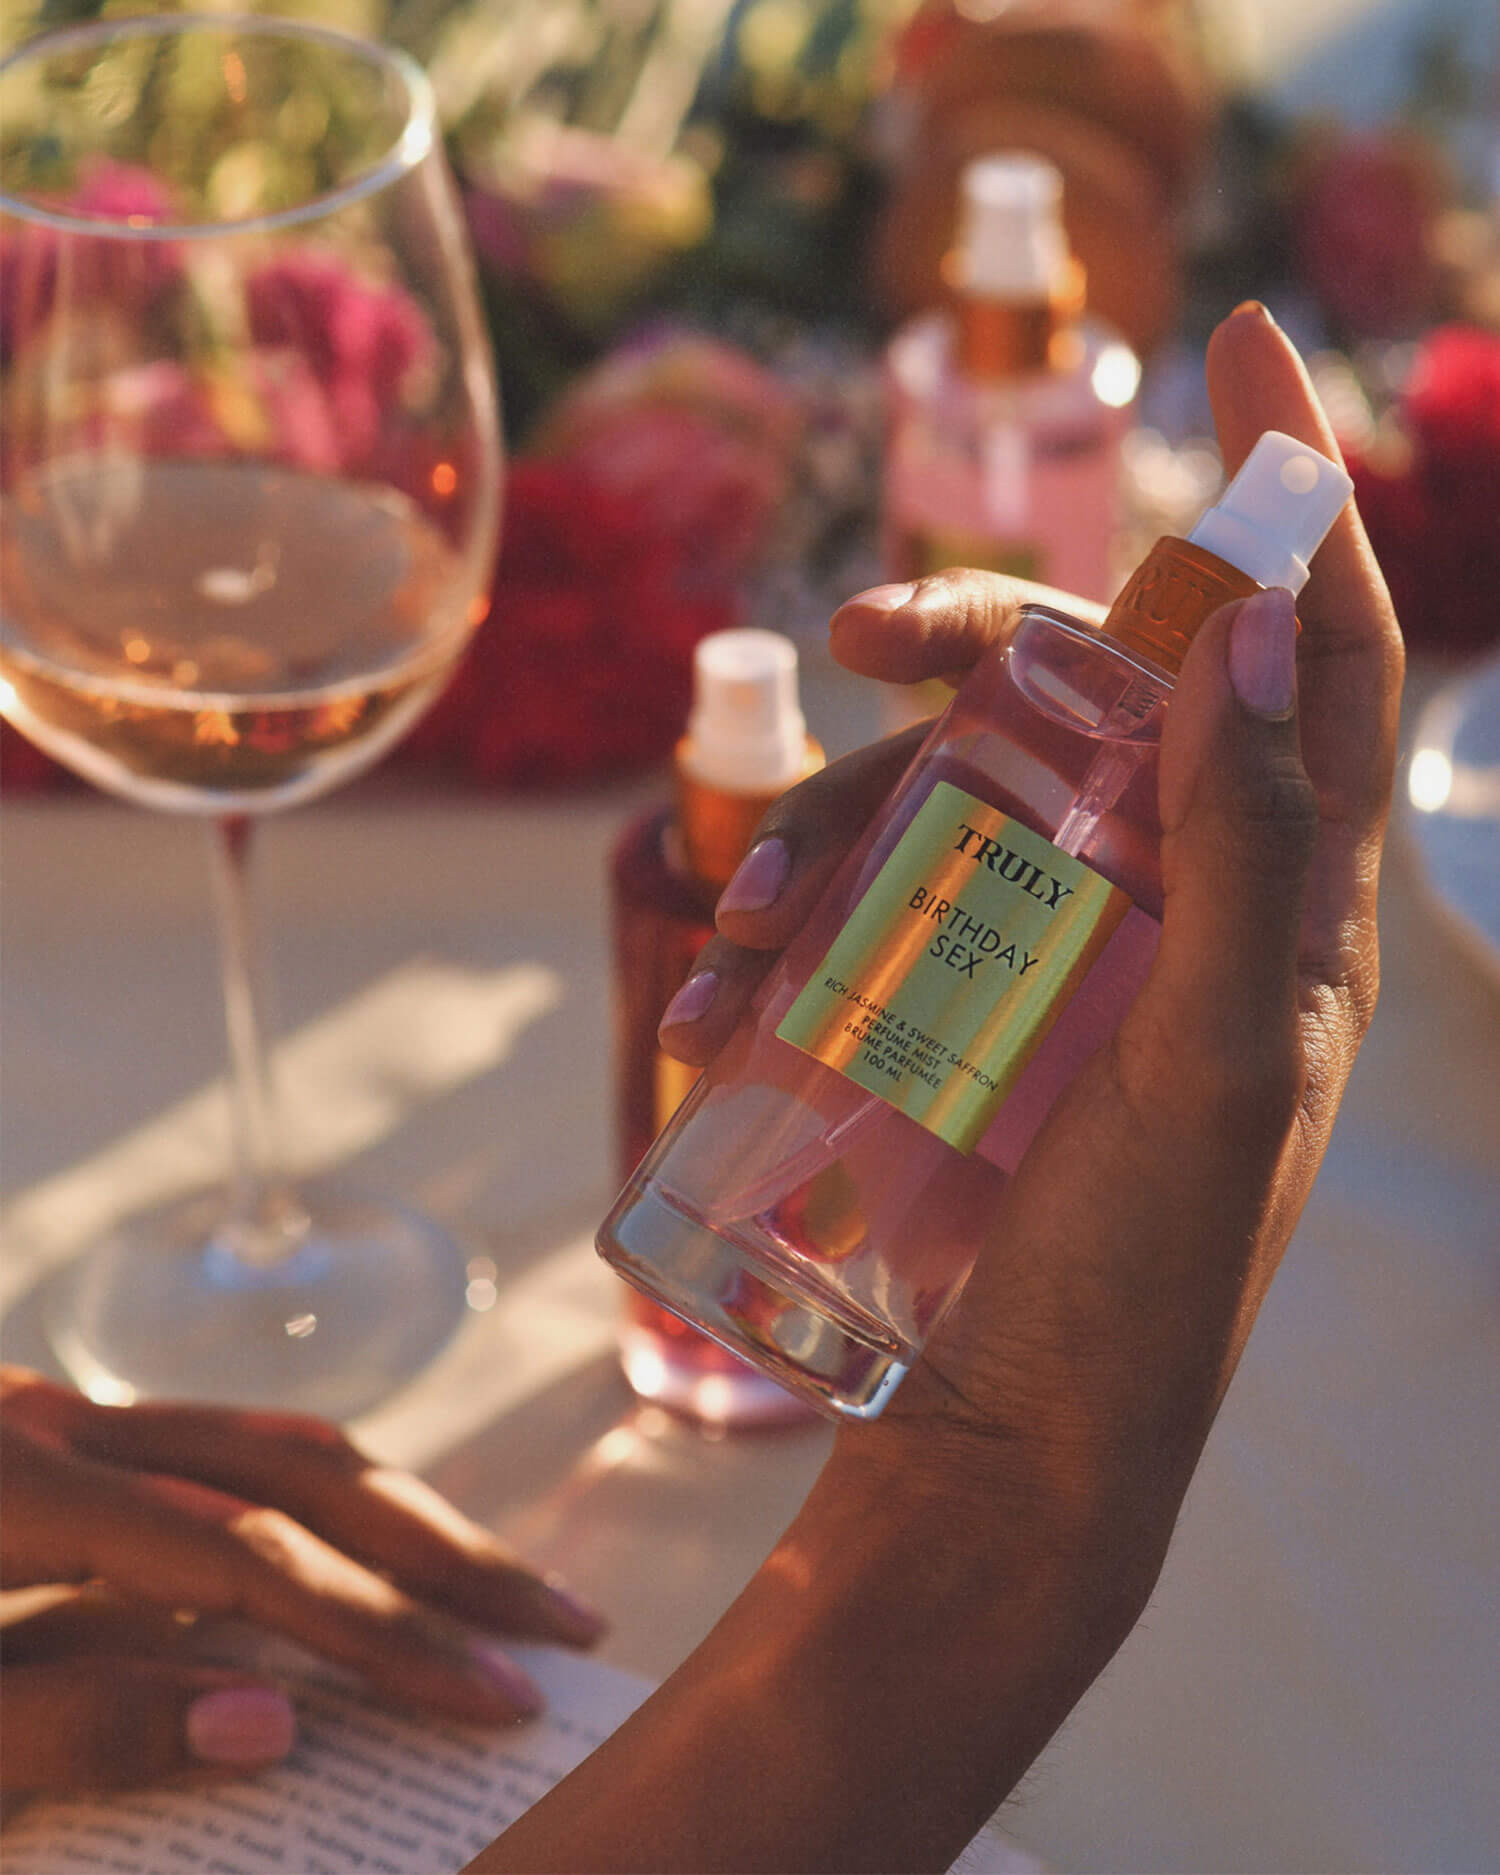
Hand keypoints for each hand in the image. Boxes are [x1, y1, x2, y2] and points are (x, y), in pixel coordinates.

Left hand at [0, 1367, 604, 1796]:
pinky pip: (234, 1447)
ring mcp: (72, 1416)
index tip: (498, 1699)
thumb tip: (270, 1729)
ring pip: (284, 1444)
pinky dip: (333, 1496)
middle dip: (445, 1553)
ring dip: (407, 1512)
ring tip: (510, 1587)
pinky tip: (383, 1547)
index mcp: (23, 1489)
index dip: (385, 1630)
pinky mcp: (70, 1435)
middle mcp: (70, 1424)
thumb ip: (72, 1726)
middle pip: (306, 1472)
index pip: (254, 1558)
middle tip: (569, 1625)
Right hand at [666, 299, 1401, 1566]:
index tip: (1246, 340)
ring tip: (745, 918)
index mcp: (1290, 905)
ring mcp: (1053, 941)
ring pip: (950, 785)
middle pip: (1090, 687)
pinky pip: (872, 893)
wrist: (1001, 1449)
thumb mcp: (1216, 1080)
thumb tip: (1254, 625)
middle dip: (973, 646)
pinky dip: (795, 904)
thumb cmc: (1135, 1289)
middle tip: (859, 649)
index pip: (1324, 652)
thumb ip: (1247, 859)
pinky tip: (729, 968)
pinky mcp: (951, 996)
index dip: (1299, 489)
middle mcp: (1177, 895)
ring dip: (835, 816)